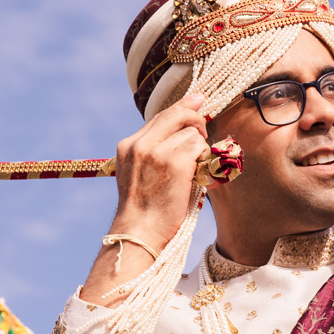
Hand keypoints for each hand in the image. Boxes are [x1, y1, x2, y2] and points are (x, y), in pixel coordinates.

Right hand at [78, 93, 207, 303]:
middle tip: (204, 129)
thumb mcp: (140, 175)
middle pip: (176, 113)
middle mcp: (140, 143)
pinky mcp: (174, 162)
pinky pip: (198, 147)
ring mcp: (156, 151)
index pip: (160, 116)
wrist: (139, 233)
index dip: (182, 108)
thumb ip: (155, 152)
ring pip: (191, 132)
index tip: (198, 100)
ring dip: (199, 149)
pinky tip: (197, 175)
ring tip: (195, 170)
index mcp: (128, 146)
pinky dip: (203, 160)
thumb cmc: (145, 212)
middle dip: (195, 118)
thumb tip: (185, 134)